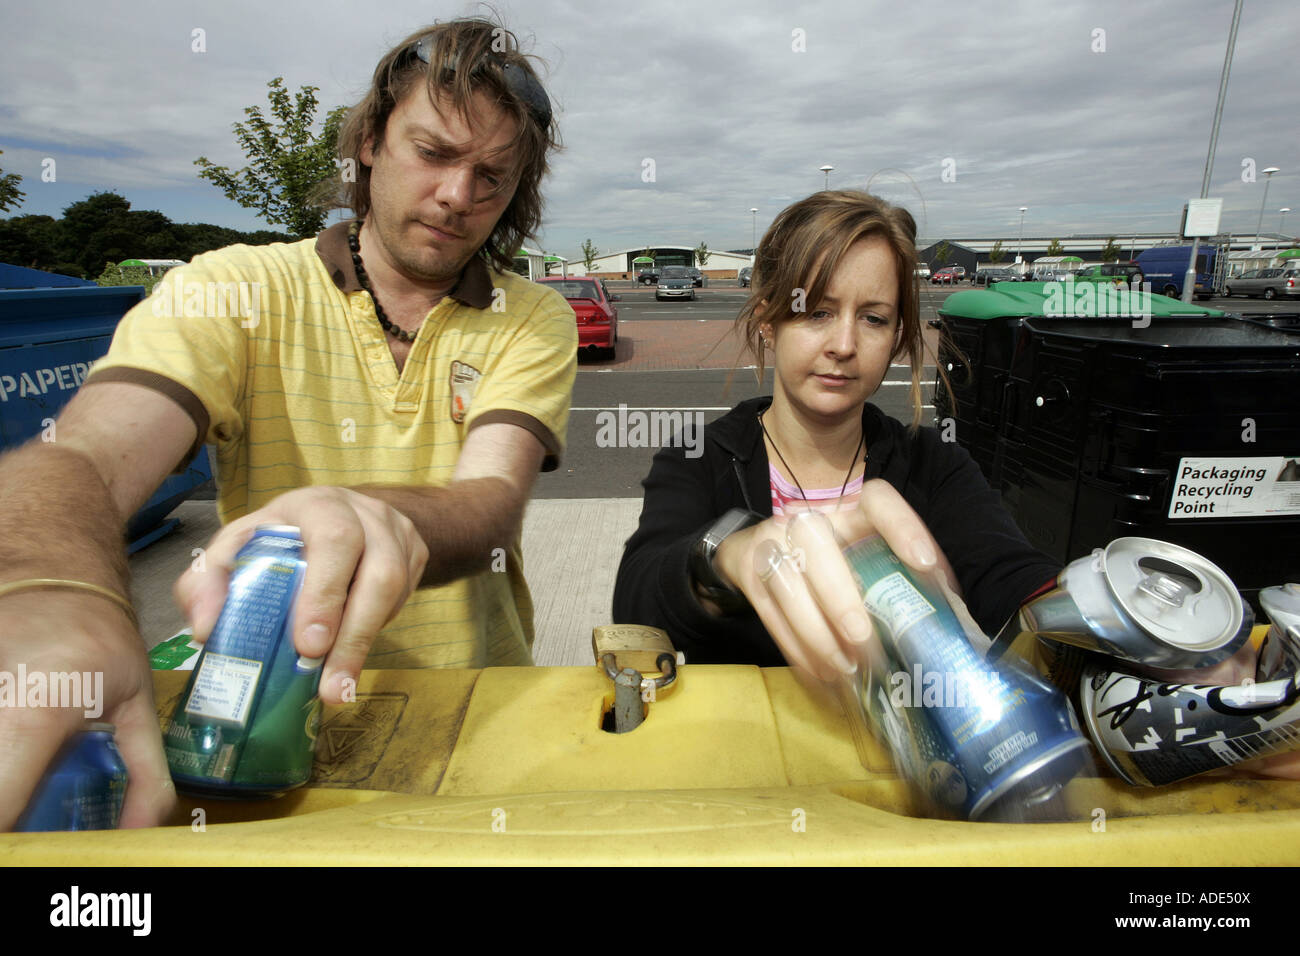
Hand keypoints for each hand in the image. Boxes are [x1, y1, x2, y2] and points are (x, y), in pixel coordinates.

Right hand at [0, 590, 174, 830]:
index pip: (2, 807)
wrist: (48, 576)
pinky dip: (7, 768)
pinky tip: (22, 768)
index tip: (41, 851)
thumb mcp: (135, 703)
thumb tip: (140, 833)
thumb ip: (144, 772)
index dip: (20, 844)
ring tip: (31, 796)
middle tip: (39, 830)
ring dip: (11, 791)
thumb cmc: (98, 637)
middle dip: (16, 821)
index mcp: (34, 713)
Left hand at [174, 487, 428, 704]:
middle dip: (353, 632)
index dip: (326, 593)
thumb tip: (207, 627)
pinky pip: (404, 599)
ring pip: (396, 591)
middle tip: (329, 683)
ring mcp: (398, 533)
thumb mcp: (236, 548)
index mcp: (317, 505)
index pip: (334, 540)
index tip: (308, 645)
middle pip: (379, 571)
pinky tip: (350, 649)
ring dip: (365, 643)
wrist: (335, 518)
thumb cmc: (278, 540)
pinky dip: (377, 630)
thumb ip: (208, 581)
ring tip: (338, 687)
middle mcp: (366, 513)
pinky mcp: (416, 555)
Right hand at [713, 479, 956, 682]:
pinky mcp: (748, 571)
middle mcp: (806, 517)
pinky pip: (769, 612)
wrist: (757, 547)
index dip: (903, 528)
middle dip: (839, 595)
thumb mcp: (862, 550)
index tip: (925, 564)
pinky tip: (821, 675)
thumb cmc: (829, 555)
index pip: (878, 501)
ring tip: (844, 670)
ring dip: (816, 633)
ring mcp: (770, 541)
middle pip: (815, 543)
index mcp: (849, 507)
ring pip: (786, 583)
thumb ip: (896, 572)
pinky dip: (796, 649)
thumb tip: (946, 610)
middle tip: (862, 639)